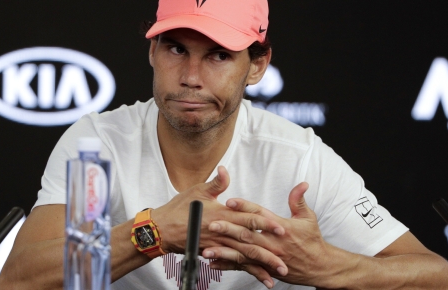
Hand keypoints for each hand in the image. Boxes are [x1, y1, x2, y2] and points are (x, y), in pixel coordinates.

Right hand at [151, 166, 287, 284]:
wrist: (161, 229)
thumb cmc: (179, 208)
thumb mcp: (198, 191)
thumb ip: (216, 183)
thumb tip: (225, 170)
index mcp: (222, 215)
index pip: (248, 218)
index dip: (265, 223)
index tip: (281, 228)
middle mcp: (222, 232)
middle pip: (250, 242)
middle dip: (269, 251)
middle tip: (286, 258)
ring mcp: (219, 245)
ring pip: (244, 256)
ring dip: (261, 265)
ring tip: (278, 273)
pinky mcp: (215, 253)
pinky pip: (234, 264)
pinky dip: (247, 271)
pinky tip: (259, 277)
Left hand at [202, 182, 337, 287]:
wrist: (319, 267)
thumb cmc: (312, 241)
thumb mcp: (308, 218)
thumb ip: (299, 200)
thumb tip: (302, 184)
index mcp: (281, 227)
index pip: (259, 215)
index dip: (244, 207)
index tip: (229, 201)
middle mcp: (272, 243)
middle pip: (246, 234)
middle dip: (228, 229)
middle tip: (211, 224)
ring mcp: (268, 257)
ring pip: (242, 253)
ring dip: (224, 251)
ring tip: (207, 249)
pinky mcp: (265, 268)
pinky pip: (244, 267)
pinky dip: (228, 265)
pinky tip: (214, 263)